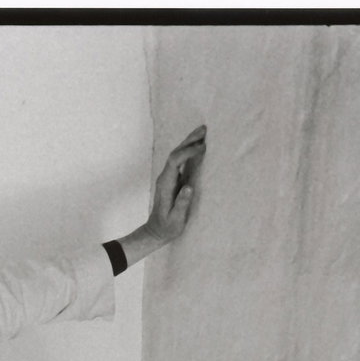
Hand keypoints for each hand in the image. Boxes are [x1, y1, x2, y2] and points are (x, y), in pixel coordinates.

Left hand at [141, 125, 206, 246]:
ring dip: (188, 142)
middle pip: (175, 153)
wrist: (155, 231)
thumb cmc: (167, 227)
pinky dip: (188, 151)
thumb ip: (181, 204)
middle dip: (189, 140)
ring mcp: (167, 177)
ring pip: (176, 155)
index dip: (188, 152)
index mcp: (165, 184)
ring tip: (203, 132)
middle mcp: (164, 177)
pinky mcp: (172, 180)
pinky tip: (197, 146)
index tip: (203, 148)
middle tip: (204, 129)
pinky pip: (179, 161)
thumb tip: (189, 187)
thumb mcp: (175, 219)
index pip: (175, 161)